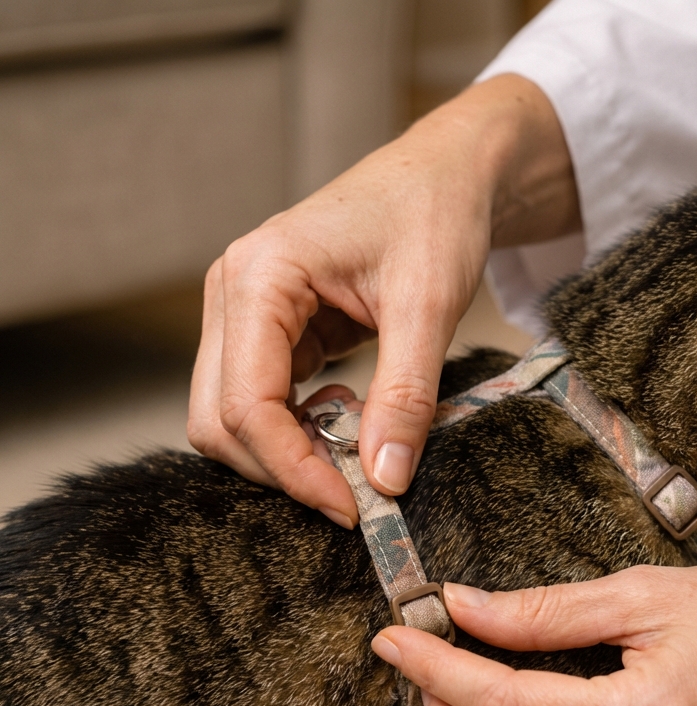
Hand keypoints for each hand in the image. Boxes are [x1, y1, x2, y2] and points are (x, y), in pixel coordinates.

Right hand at [187, 75, 578, 523]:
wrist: (445, 173)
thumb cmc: (433, 214)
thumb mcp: (430, 305)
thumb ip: (405, 395)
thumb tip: (385, 481)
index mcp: (259, 276)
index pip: (246, 404)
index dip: (292, 469)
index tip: (350, 507)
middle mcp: (232, 294)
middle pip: (219, 421)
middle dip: (280, 470)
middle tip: (352, 494)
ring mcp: (242, 315)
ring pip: (231, 420)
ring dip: (285, 455)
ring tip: (355, 449)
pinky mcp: (266, 333)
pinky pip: (260, 405)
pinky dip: (296, 434)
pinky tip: (346, 421)